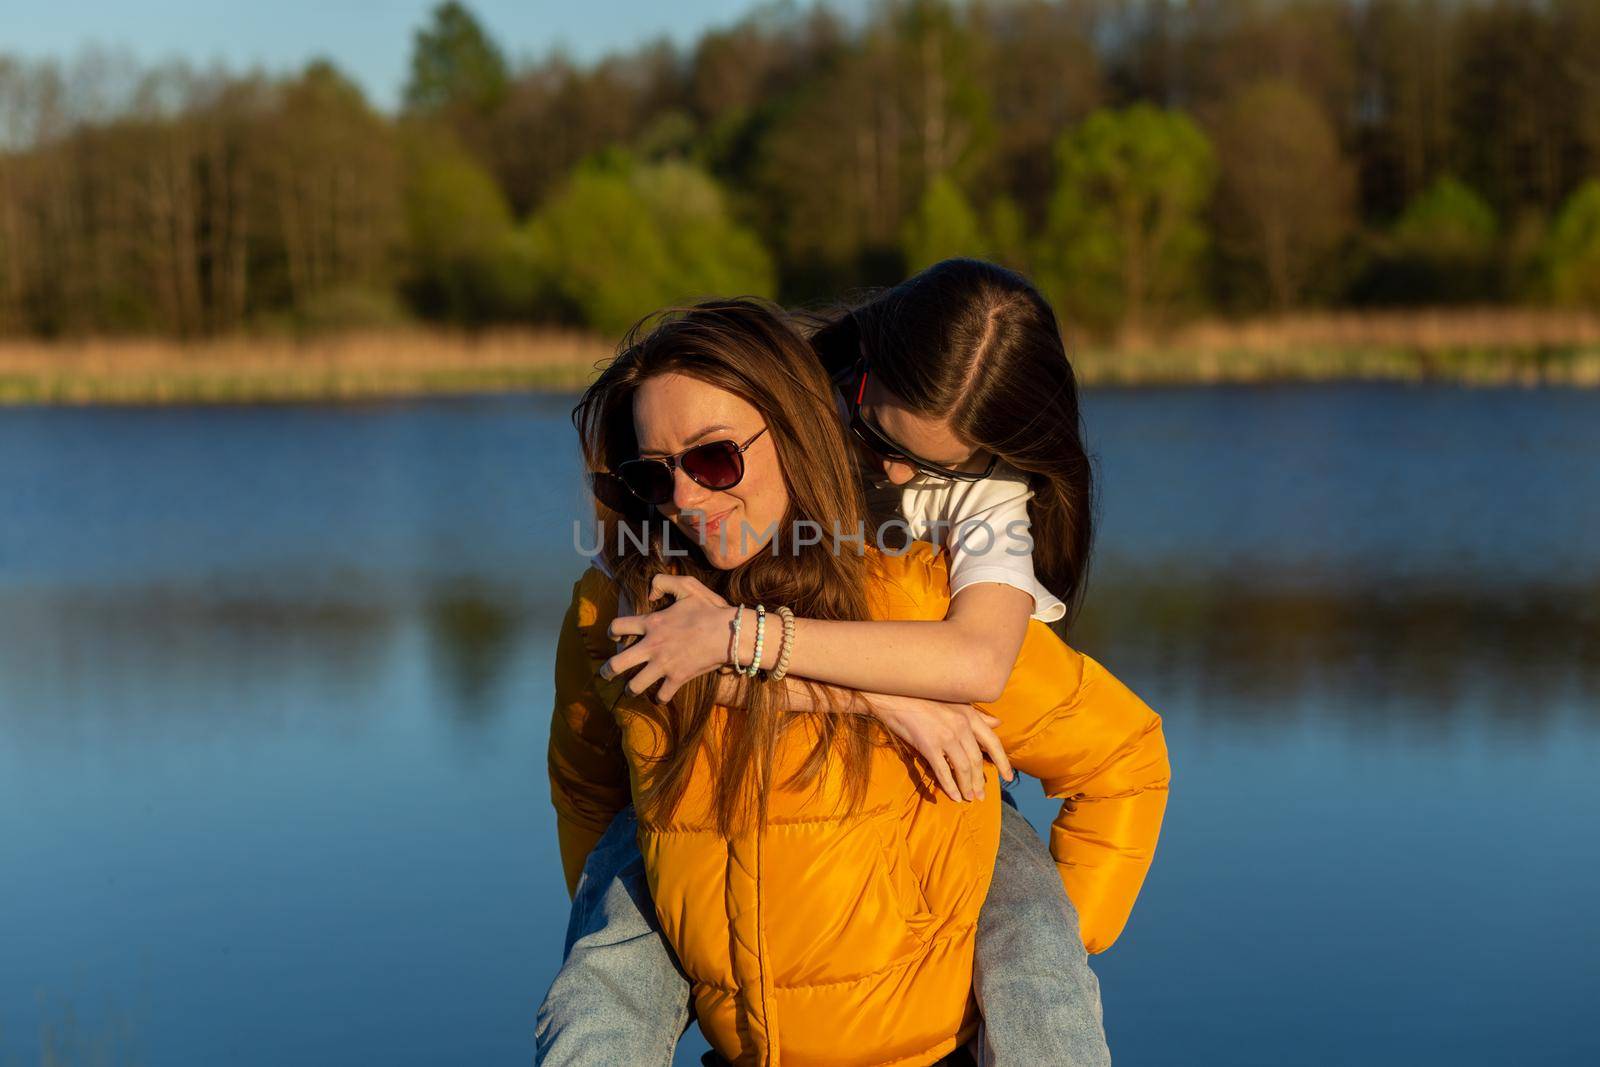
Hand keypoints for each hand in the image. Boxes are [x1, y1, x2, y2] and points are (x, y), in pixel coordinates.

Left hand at [601, 574, 732, 702]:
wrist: (728, 633)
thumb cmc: (709, 609)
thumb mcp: (687, 586)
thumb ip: (663, 582)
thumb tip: (649, 593)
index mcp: (652, 623)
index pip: (618, 626)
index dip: (611, 630)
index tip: (612, 635)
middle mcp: (652, 646)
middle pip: (618, 663)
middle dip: (608, 671)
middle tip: (605, 674)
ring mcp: (664, 664)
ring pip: (635, 685)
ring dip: (631, 689)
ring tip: (630, 690)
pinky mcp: (677, 678)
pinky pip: (662, 695)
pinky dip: (660, 697)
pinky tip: (660, 695)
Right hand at [866, 693, 1014, 802]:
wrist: (895, 696)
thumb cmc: (924, 698)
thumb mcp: (955, 702)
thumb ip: (977, 715)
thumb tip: (998, 722)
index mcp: (970, 715)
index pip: (993, 742)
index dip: (1003, 762)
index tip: (1008, 777)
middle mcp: (962, 726)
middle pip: (977, 760)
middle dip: (980, 781)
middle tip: (981, 795)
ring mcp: (946, 736)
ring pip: (963, 768)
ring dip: (967, 786)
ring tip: (968, 798)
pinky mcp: (929, 746)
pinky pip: (943, 772)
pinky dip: (950, 787)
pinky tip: (953, 796)